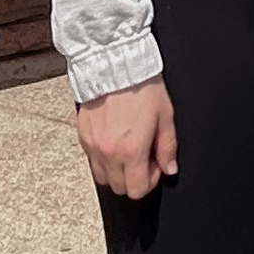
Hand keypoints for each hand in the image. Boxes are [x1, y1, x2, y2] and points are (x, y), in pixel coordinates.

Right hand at [76, 74, 177, 197]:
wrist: (115, 64)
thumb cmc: (142, 86)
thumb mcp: (165, 116)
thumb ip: (167, 147)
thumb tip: (170, 168)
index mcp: (132, 150)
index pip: (136, 189)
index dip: (149, 181)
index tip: (155, 166)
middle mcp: (109, 152)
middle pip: (119, 187)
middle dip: (133, 178)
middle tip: (143, 157)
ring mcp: (93, 145)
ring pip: (102, 177)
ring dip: (116, 171)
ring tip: (128, 150)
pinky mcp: (83, 135)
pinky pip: (91, 160)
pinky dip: (103, 158)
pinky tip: (114, 140)